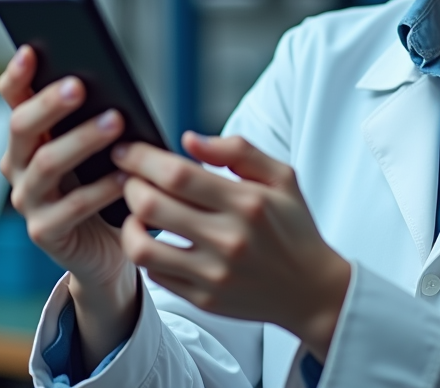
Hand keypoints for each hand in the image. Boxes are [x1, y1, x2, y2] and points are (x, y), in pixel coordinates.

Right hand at [0, 46, 139, 367]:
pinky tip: (125, 175)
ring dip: (80, 140)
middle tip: (80, 85)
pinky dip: (100, 189)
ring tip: (115, 122)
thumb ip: (95, 116)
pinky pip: (72, 207)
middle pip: (22, 127)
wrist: (109, 247)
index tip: (31, 50)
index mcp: (27, 137)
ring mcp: (28, 201)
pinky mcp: (46, 232)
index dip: (17, 76)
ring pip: (46, 165)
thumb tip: (110, 79)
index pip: (12, 99)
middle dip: (48, 104)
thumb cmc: (106, 182)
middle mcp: (18, 166)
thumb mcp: (99, 146)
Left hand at [113, 133, 350, 360]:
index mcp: (247, 202)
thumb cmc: (294, 227)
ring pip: (143, 247)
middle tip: (129, 177)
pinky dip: (146, 252)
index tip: (127, 150)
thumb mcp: (282, 177)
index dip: (142, 158)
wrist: (312, 290)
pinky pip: (155, 274)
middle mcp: (228, 239)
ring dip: (128, 223)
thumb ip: (238, 150)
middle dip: (129, 184)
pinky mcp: (204, 299)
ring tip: (136, 211)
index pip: (177, 174)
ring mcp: (213, 274)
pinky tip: (154, 238)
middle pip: (152, 205)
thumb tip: (189, 140)